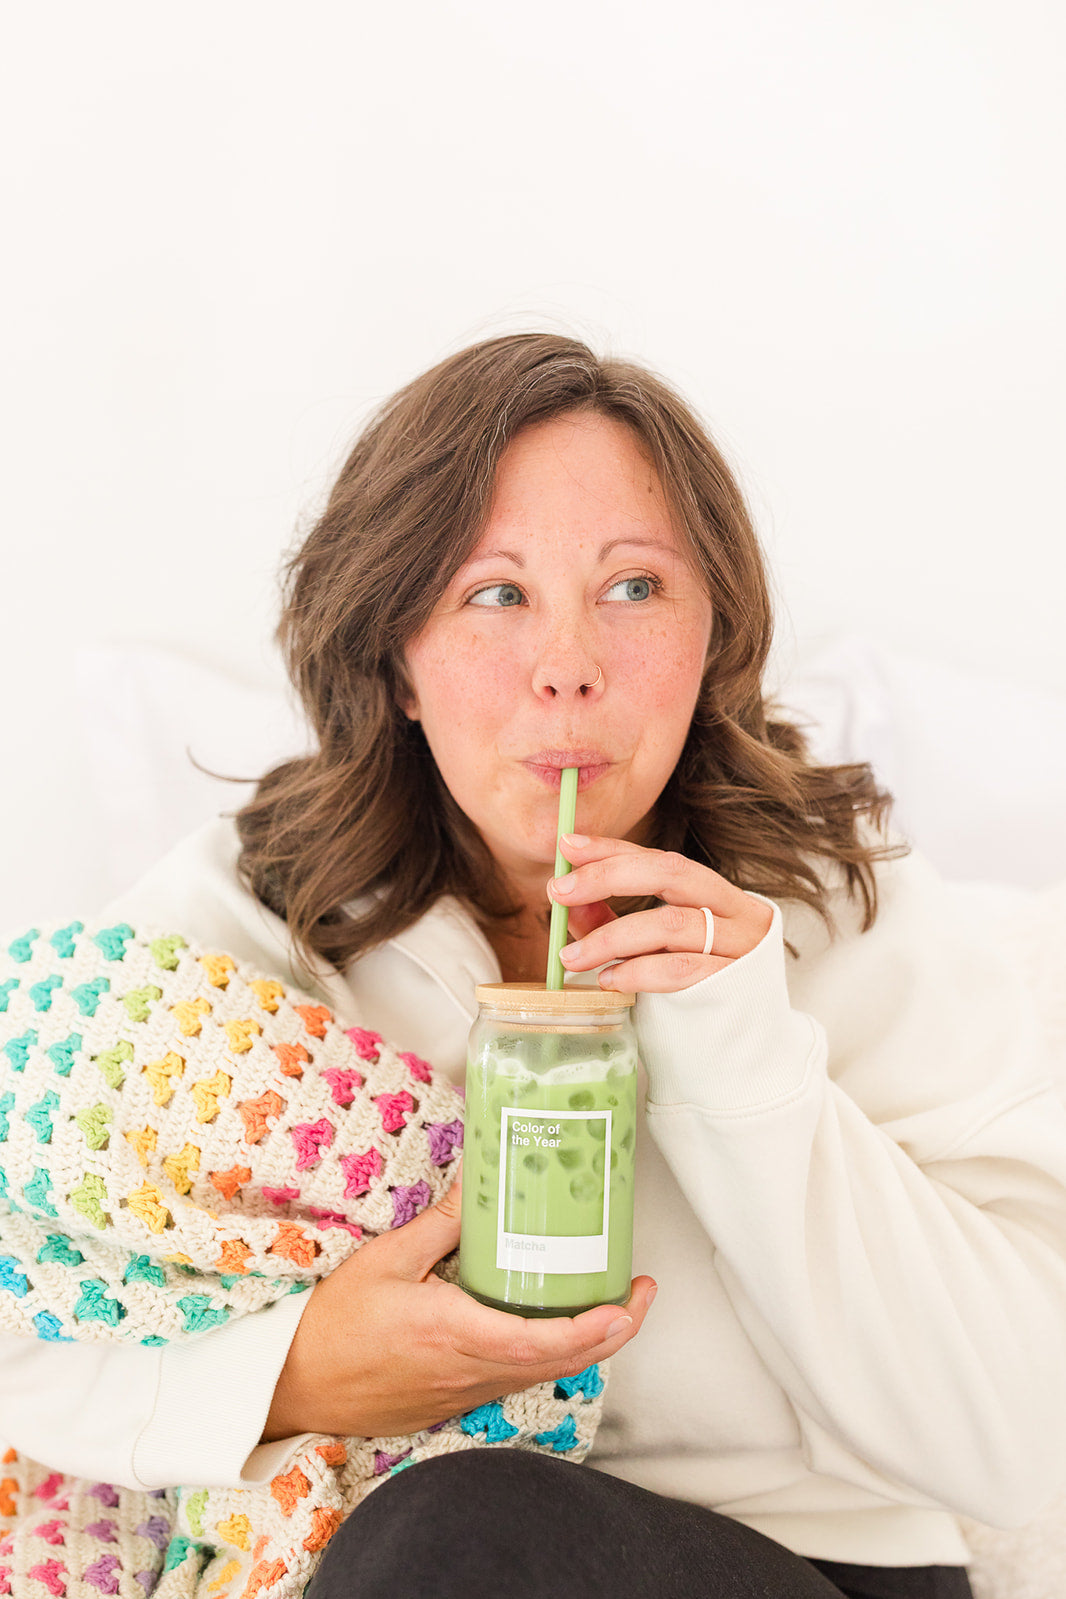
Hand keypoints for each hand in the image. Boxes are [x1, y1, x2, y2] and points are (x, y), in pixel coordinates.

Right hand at [261, 1168, 656, 1441]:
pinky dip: (549, 1354)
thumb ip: (445, 1222)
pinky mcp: (454, 1399)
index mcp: (453, 1332)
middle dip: (612, 1332)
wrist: (291, 1386)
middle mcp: (468, 1370)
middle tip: (641, 1292)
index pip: (541, 1340)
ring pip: (541, 1373)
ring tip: (612, 1303)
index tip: (628, 1303)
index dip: (593, 1327)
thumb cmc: (332, 1322)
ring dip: (586, 1343)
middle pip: (560, 1362)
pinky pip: (514, 1378)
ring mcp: (463, 1391)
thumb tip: (485, 1178)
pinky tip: (553, 1324)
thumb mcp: (387, 1258)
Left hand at [550, 834, 773, 993]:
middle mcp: (738, 913)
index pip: (662, 859)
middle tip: (558, 890)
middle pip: (671, 873)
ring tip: (571, 956)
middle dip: (608, 877)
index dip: (614, 848)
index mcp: (718, 896)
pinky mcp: (735, 984)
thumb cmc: (693, 997)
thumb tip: (568, 898)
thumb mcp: (650, 952)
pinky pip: (678, 969)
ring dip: (610, 937)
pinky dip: (636, 972)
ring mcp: (742, 947)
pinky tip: (609, 981)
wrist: (741, 1054)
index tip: (568, 845)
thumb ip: (612, 922)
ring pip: (670, 923)